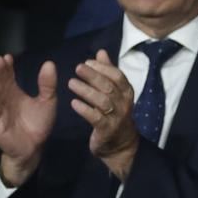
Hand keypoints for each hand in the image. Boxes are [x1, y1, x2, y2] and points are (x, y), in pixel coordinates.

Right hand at [0, 54, 56, 187]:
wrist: (34, 148)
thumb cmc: (38, 125)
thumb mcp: (47, 102)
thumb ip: (47, 85)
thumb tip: (49, 63)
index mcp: (15, 92)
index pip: (9, 76)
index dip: (8, 66)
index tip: (8, 57)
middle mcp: (5, 99)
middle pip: (0, 81)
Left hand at [68, 49, 139, 179]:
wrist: (120, 145)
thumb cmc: (114, 114)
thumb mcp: (114, 92)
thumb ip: (107, 72)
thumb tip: (100, 52)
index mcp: (126, 92)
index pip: (117, 75)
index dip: (102, 68)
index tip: (87, 61)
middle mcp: (124, 103)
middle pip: (109, 86)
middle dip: (93, 76)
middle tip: (77, 68)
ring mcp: (116, 117)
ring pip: (102, 101)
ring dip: (86, 91)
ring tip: (71, 83)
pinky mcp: (107, 130)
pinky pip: (96, 118)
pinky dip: (84, 110)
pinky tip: (73, 103)